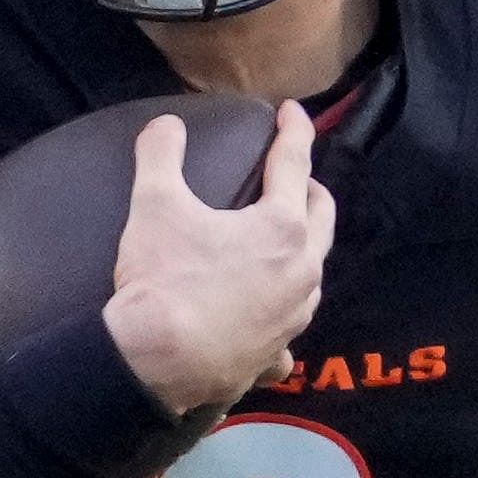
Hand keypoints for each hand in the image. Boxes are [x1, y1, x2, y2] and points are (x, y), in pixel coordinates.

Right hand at [100, 100, 331, 417]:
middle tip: (297, 178)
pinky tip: (270, 325)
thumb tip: (165, 124)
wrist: (154, 365)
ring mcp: (293, 319)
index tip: (293, 112)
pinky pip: (287, 336)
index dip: (295, 130)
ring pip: (313, 274)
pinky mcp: (272, 356)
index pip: (295, 163)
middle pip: (322, 218)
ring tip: (286, 243)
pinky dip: (281, 321)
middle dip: (312, 191)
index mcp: (282, 227)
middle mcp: (301, 272)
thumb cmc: (163, 281)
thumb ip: (161, 155)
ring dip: (304, 251)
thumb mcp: (155, 205)